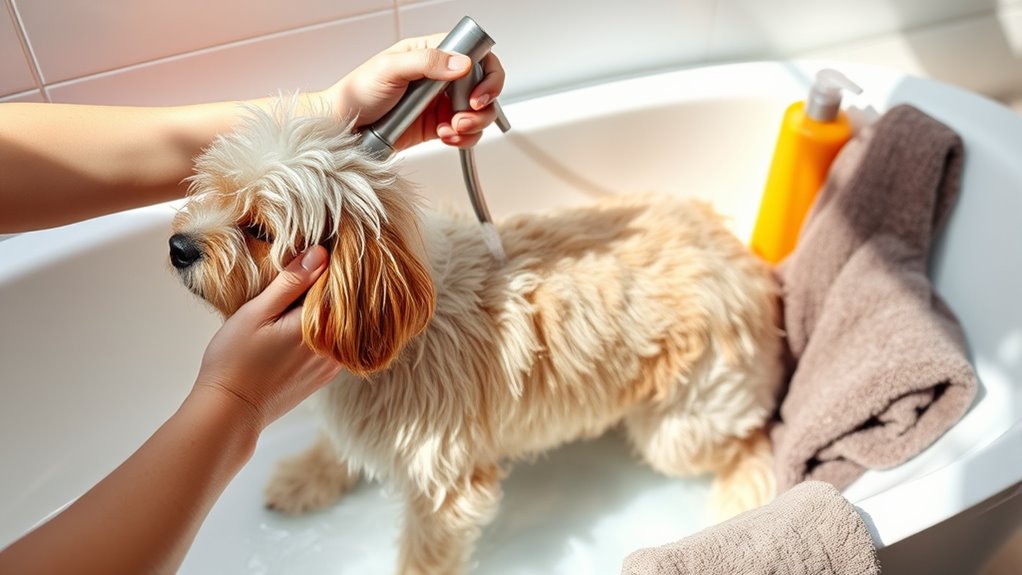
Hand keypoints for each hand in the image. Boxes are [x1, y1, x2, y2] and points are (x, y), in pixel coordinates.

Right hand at [192, 246, 341, 430]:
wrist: (230, 412)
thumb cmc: (235, 360)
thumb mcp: (257, 313)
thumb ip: (290, 283)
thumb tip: (320, 253)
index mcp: (318, 326)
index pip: (339, 285)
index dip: (330, 264)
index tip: (322, 246)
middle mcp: (333, 347)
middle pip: (342, 306)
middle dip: (329, 285)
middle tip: (315, 261)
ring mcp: (331, 364)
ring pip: (339, 325)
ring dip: (326, 308)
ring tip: (307, 289)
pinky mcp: (324, 375)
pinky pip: (334, 343)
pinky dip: (324, 328)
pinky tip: (303, 320)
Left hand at [324, 34, 505, 149]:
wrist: (344, 126)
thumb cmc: (358, 91)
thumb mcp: (390, 68)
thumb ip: (427, 62)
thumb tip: (461, 63)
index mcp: (432, 54)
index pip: (475, 56)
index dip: (486, 75)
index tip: (477, 95)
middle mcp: (441, 77)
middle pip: (483, 88)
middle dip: (481, 107)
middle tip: (463, 117)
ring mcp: (441, 103)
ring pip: (478, 113)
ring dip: (473, 125)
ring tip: (451, 129)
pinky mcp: (438, 126)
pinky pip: (465, 133)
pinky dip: (463, 139)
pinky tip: (445, 137)